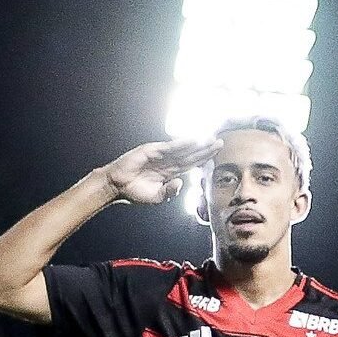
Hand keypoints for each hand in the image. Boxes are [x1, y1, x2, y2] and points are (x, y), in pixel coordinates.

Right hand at [100, 138, 222, 204]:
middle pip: (190, 154)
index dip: (203, 159)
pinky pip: (169, 147)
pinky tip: (191, 140)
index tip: (216, 155)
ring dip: (196, 144)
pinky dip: (180, 144)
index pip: (191, 164)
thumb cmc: (135, 192)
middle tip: (220, 142)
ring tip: (210, 139)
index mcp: (170, 173)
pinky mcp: (151, 151)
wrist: (117, 187)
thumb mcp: (157, 197)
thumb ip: (170, 192)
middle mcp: (167, 162)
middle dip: (205, 149)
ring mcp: (160, 155)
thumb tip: (181, 183)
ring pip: (182, 149)